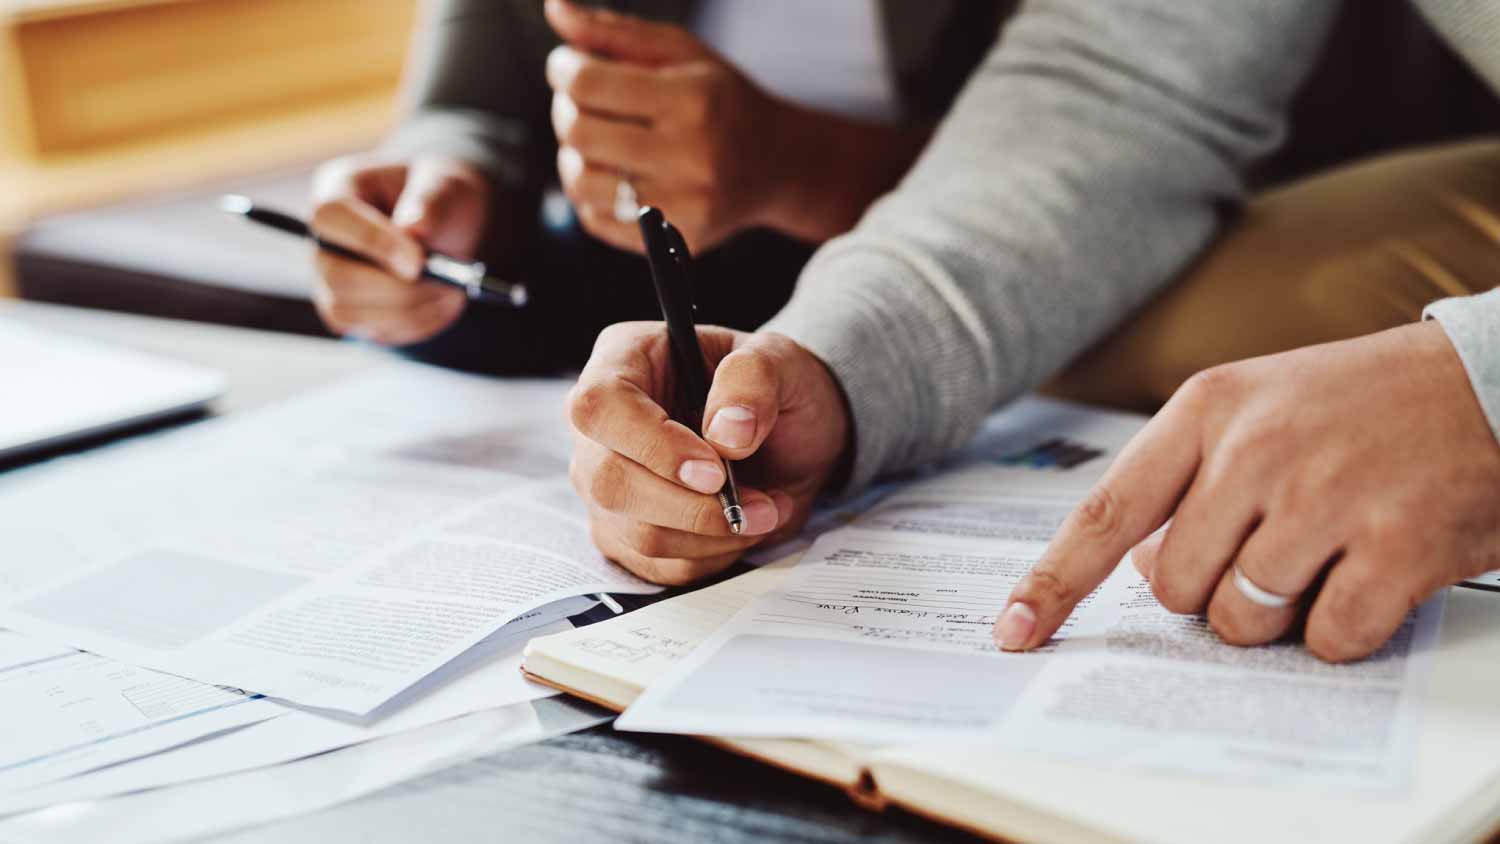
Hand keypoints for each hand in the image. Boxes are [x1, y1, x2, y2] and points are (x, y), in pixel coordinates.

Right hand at [308, 155, 489, 344]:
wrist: (451, 227)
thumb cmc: (442, 198)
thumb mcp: (448, 186)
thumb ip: (431, 202)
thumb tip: (413, 228)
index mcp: (337, 189)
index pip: (330, 218)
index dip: (373, 242)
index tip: (419, 261)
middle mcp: (324, 238)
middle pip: (339, 277)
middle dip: (399, 288)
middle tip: (446, 283)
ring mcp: (330, 279)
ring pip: (353, 313)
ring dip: (411, 309)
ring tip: (450, 289)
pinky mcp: (351, 312)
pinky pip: (373, 331)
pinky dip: (415, 323)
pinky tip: (440, 302)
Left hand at [542, 0, 786, 252]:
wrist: (776, 164)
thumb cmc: (720, 99)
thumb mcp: (681, 53)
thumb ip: (615, 32)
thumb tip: (554, 9)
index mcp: (694, 100)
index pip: (590, 84)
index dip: (563, 69)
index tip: (566, 65)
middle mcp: (692, 157)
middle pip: (579, 133)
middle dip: (563, 110)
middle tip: (577, 102)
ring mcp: (685, 206)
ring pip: (580, 183)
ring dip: (571, 156)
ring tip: (590, 140)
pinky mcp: (676, 240)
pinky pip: (597, 220)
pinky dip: (590, 194)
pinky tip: (611, 173)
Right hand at [568, 323, 850, 584]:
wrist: (789, 437)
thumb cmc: (773, 389)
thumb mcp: (781, 362)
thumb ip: (754, 380)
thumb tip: (727, 433)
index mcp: (623, 361)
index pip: (600, 406)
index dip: (653, 445)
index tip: (715, 471)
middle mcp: (600, 427)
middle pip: (609, 481)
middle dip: (693, 506)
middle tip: (758, 503)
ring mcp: (605, 484)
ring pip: (636, 533)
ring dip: (713, 535)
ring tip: (765, 510)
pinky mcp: (624, 533)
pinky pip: (658, 565)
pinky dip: (712, 556)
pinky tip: (742, 527)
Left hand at [997, 321, 1499, 661]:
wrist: (1491, 383)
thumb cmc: (1361, 403)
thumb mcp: (1257, 408)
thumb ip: (1186, 481)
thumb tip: (1134, 566)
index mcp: (1208, 409)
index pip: (1105, 512)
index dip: (1053, 582)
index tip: (1014, 630)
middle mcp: (1257, 450)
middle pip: (1173, 586)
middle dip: (1210, 590)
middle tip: (1269, 547)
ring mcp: (1326, 498)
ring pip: (1241, 619)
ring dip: (1275, 612)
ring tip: (1323, 553)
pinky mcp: (1397, 548)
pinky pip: (1327, 639)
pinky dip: (1343, 628)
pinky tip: (1370, 573)